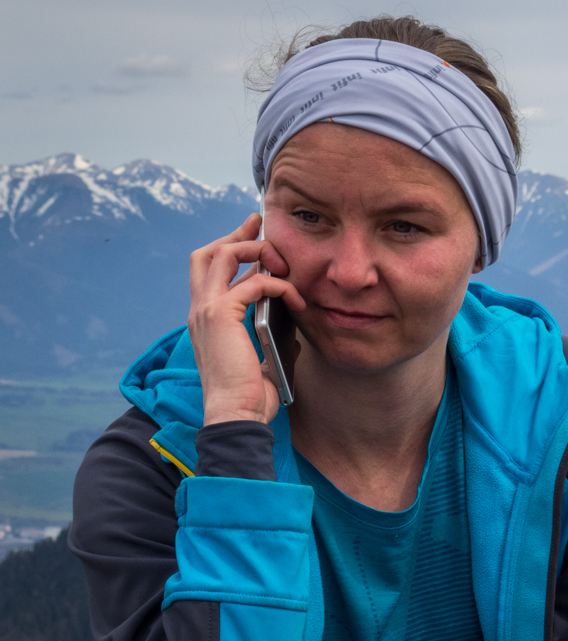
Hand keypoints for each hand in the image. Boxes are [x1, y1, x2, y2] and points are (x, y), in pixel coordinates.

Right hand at [188, 214, 305, 425]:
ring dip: (257, 250)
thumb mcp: (262, 355)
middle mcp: (199, 310)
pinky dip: (278, 284)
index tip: (254, 237)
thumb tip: (292, 320)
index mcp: (205, 319)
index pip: (208, 271)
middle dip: (236, 234)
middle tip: (260, 225)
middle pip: (206, 253)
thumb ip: (271, 332)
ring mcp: (206, 311)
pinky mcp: (221, 316)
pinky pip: (253, 282)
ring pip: (223, 255)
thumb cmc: (250, 395)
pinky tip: (295, 297)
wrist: (237, 415)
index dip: (229, 248)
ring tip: (283, 263)